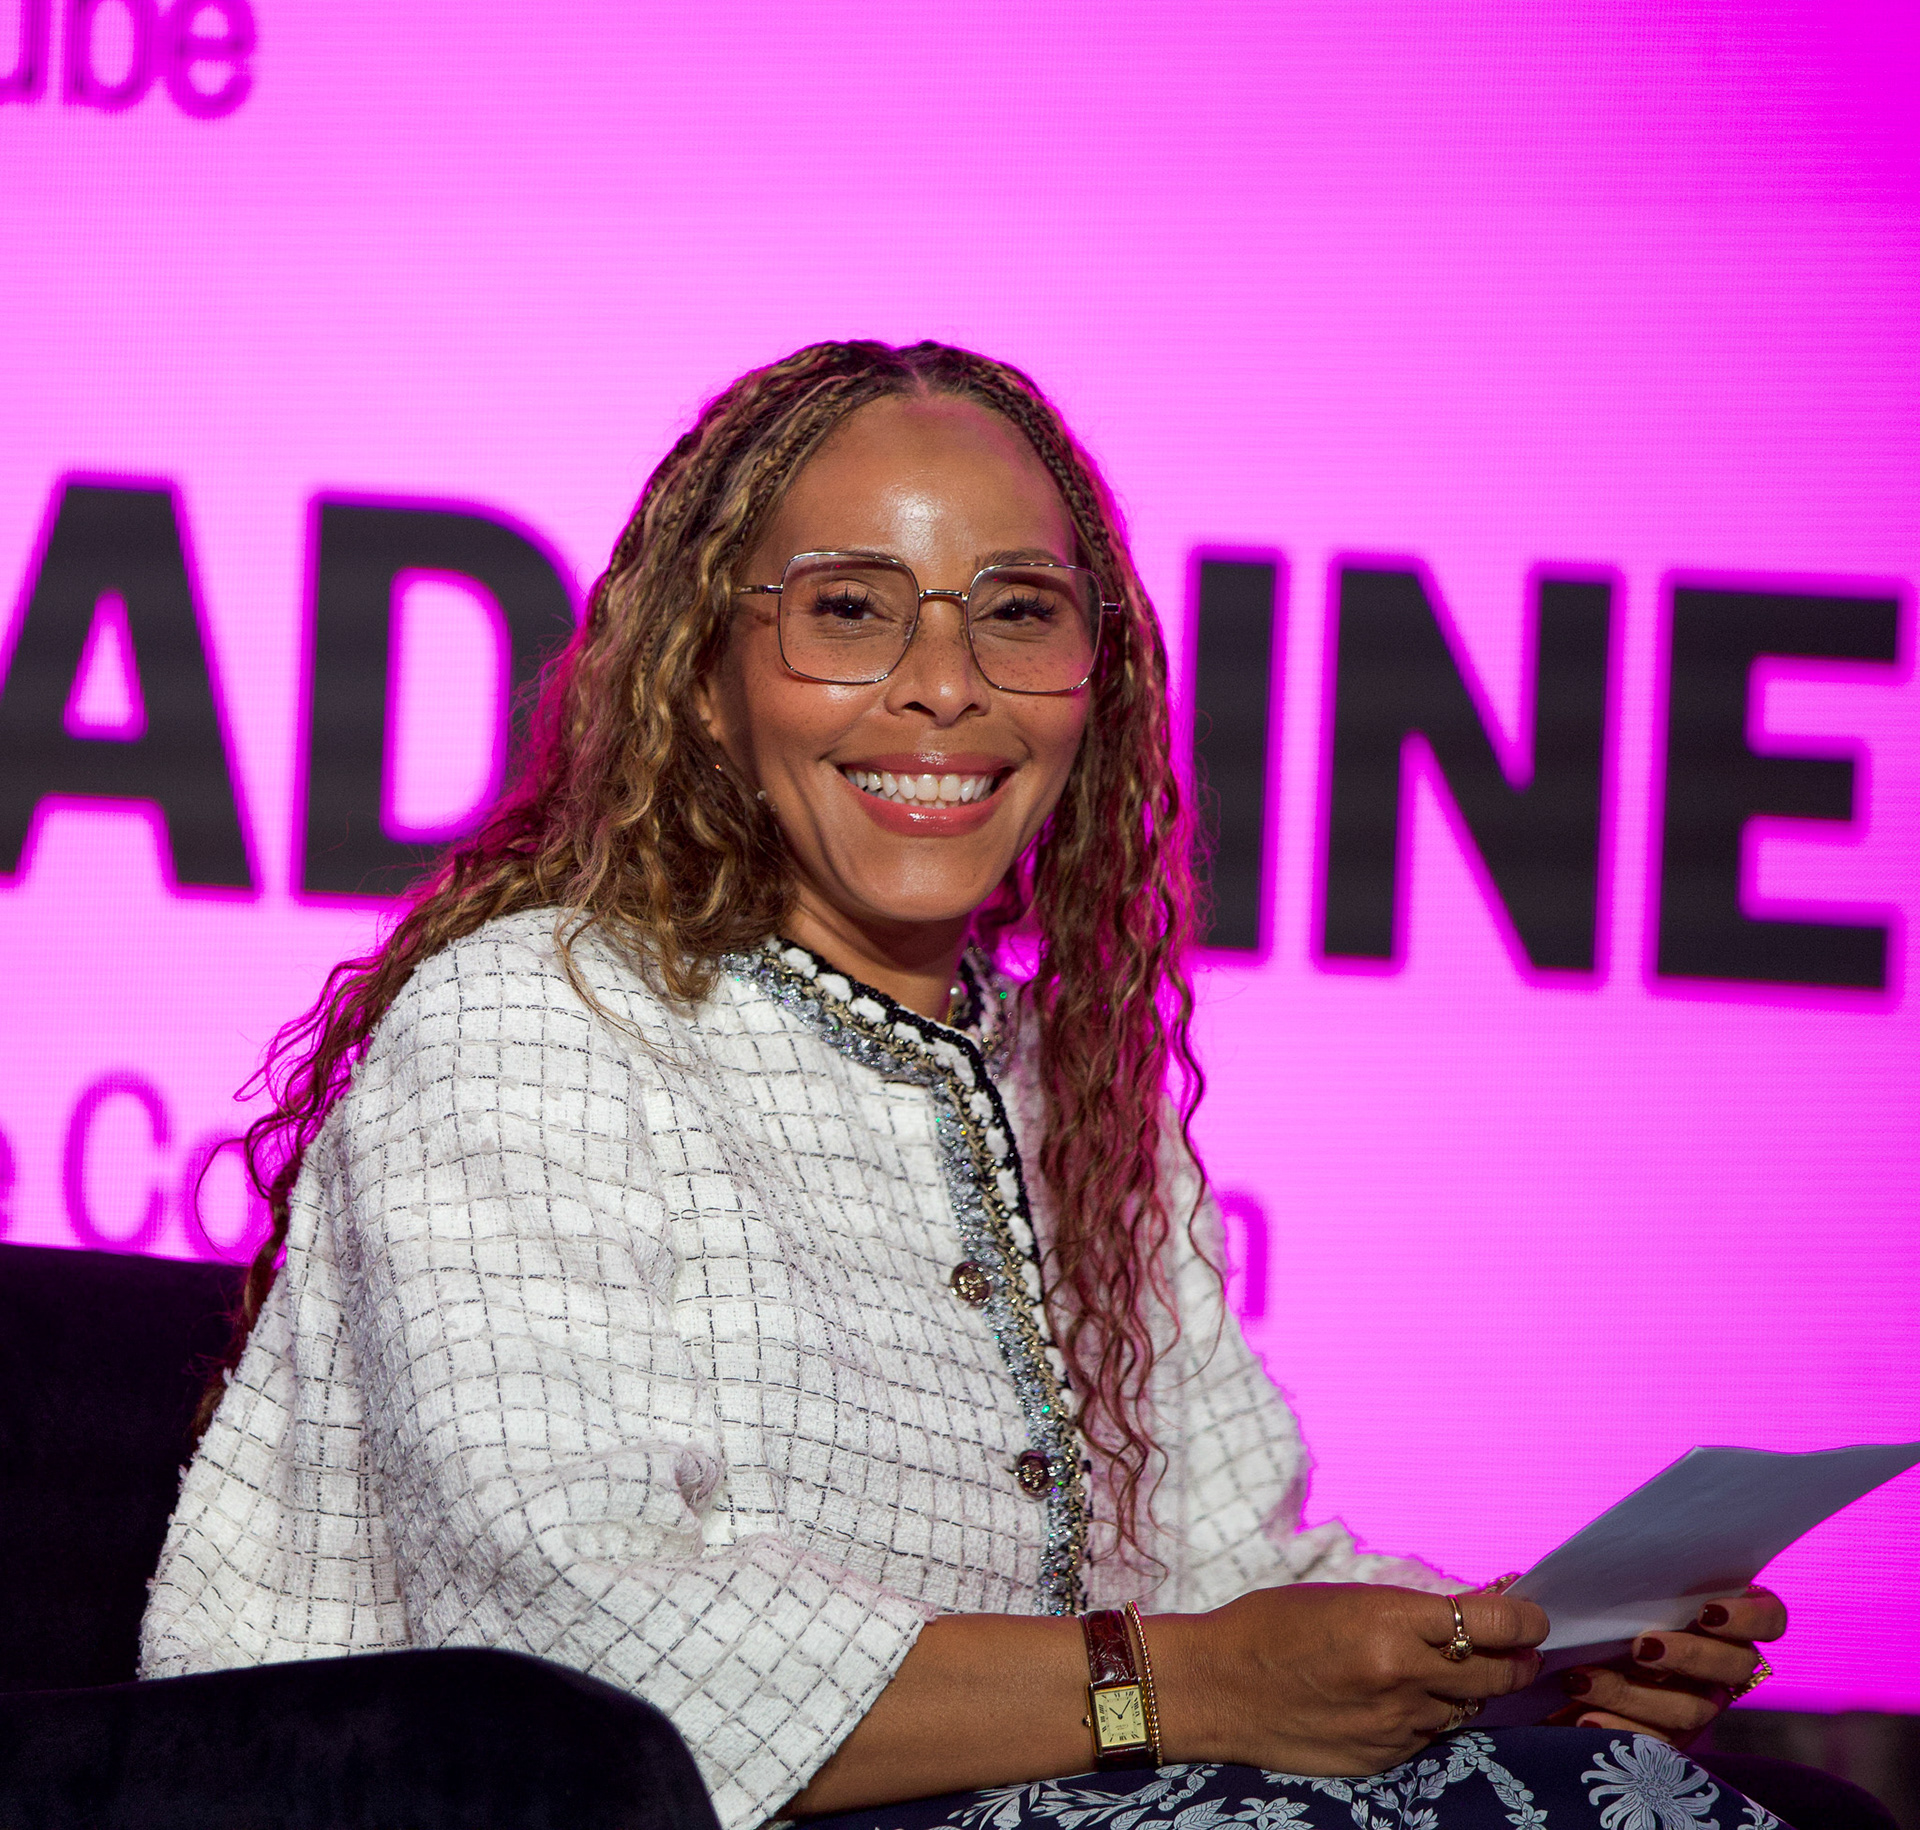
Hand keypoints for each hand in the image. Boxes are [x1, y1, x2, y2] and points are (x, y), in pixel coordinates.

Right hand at [1153, 1583, 1548, 1775]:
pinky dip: (1427, 1716)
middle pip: (1500, 1675)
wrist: (1216, 1686)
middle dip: (1516, 1659)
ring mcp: (1394, 1726)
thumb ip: (1412, 1611)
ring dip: (1467, 1690)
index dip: (1526, 1619)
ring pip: (1467, 1709)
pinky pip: (1429, 1736)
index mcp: (1390, 1622)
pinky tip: (1400, 1699)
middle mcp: (1401, 1678)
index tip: (1532, 1615)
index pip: (1495, 1625)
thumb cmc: (1273, 1626)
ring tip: (1444, 1669)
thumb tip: (1477, 1609)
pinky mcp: (1382, 1758)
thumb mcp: (1346, 1599)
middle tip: (1515, 1647)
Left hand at [1549, 1588, 1787, 1743]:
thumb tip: (1554, 1568)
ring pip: (1692, 1708)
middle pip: (1735, 1666)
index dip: (1750, 1616)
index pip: (1769, 1617)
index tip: (1707, 1611)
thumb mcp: (1596, 1589)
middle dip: (1689, 1655)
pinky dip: (1618, 1729)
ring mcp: (1696, 1706)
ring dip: (1636, 1692)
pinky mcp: (1667, 1742)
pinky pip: (1657, 1747)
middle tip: (1641, 1645)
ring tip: (1581, 1680)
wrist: (1550, 1667)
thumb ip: (1609, 1575)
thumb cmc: (1585, 1612)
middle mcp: (1719, 1667)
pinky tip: (1584, 1720)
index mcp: (1717, 1620)